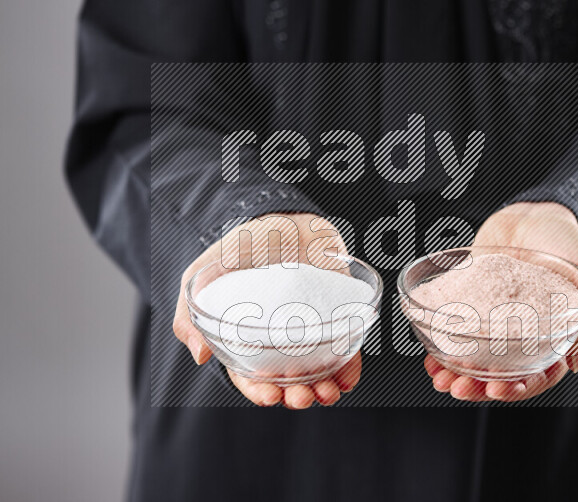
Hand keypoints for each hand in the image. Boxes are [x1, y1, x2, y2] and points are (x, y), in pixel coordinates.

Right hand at [172, 213, 360, 408]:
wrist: (281, 215)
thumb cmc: (240, 247)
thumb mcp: (205, 276)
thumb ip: (190, 313)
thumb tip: (200, 355)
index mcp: (249, 337)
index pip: (252, 375)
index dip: (258, 390)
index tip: (268, 395)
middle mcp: (282, 338)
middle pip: (289, 378)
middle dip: (295, 395)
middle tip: (299, 397)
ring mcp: (312, 327)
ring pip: (320, 369)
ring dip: (325, 388)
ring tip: (328, 393)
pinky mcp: (339, 312)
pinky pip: (348, 345)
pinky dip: (351, 365)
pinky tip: (349, 376)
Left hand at [425, 202, 577, 401]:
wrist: (534, 213)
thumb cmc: (569, 246)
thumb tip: (575, 363)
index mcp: (552, 338)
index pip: (538, 375)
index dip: (518, 388)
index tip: (497, 390)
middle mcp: (521, 335)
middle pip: (501, 373)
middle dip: (478, 386)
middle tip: (458, 388)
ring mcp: (493, 320)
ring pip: (476, 357)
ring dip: (456, 373)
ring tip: (440, 378)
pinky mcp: (470, 303)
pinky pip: (456, 328)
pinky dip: (443, 345)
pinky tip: (429, 354)